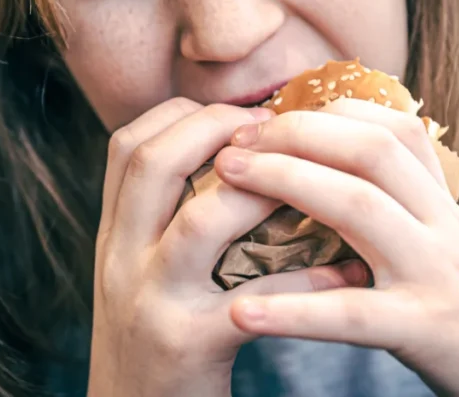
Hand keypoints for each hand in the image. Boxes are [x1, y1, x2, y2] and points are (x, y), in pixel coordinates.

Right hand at [88, 98, 367, 396]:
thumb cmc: (155, 342)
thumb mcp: (139, 274)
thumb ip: (167, 221)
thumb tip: (239, 163)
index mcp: (115, 236)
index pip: (128, 145)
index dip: (183, 114)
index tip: (238, 113)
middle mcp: (121, 259)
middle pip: (152, 163)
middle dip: (217, 129)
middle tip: (277, 130)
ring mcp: (150, 301)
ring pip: (200, 221)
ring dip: (261, 191)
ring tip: (313, 181)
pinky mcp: (186, 346)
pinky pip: (253, 301)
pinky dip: (305, 280)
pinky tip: (344, 270)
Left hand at [213, 98, 458, 396]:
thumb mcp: (440, 233)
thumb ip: (399, 193)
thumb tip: (334, 145)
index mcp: (439, 199)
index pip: (387, 127)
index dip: (323, 112)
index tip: (265, 115)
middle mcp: (440, 223)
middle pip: (369, 151)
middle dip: (294, 134)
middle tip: (232, 142)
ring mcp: (434, 272)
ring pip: (360, 208)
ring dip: (285, 181)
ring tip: (224, 179)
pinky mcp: (423, 329)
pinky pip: (353, 314)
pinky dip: (295, 310)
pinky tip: (244, 311)